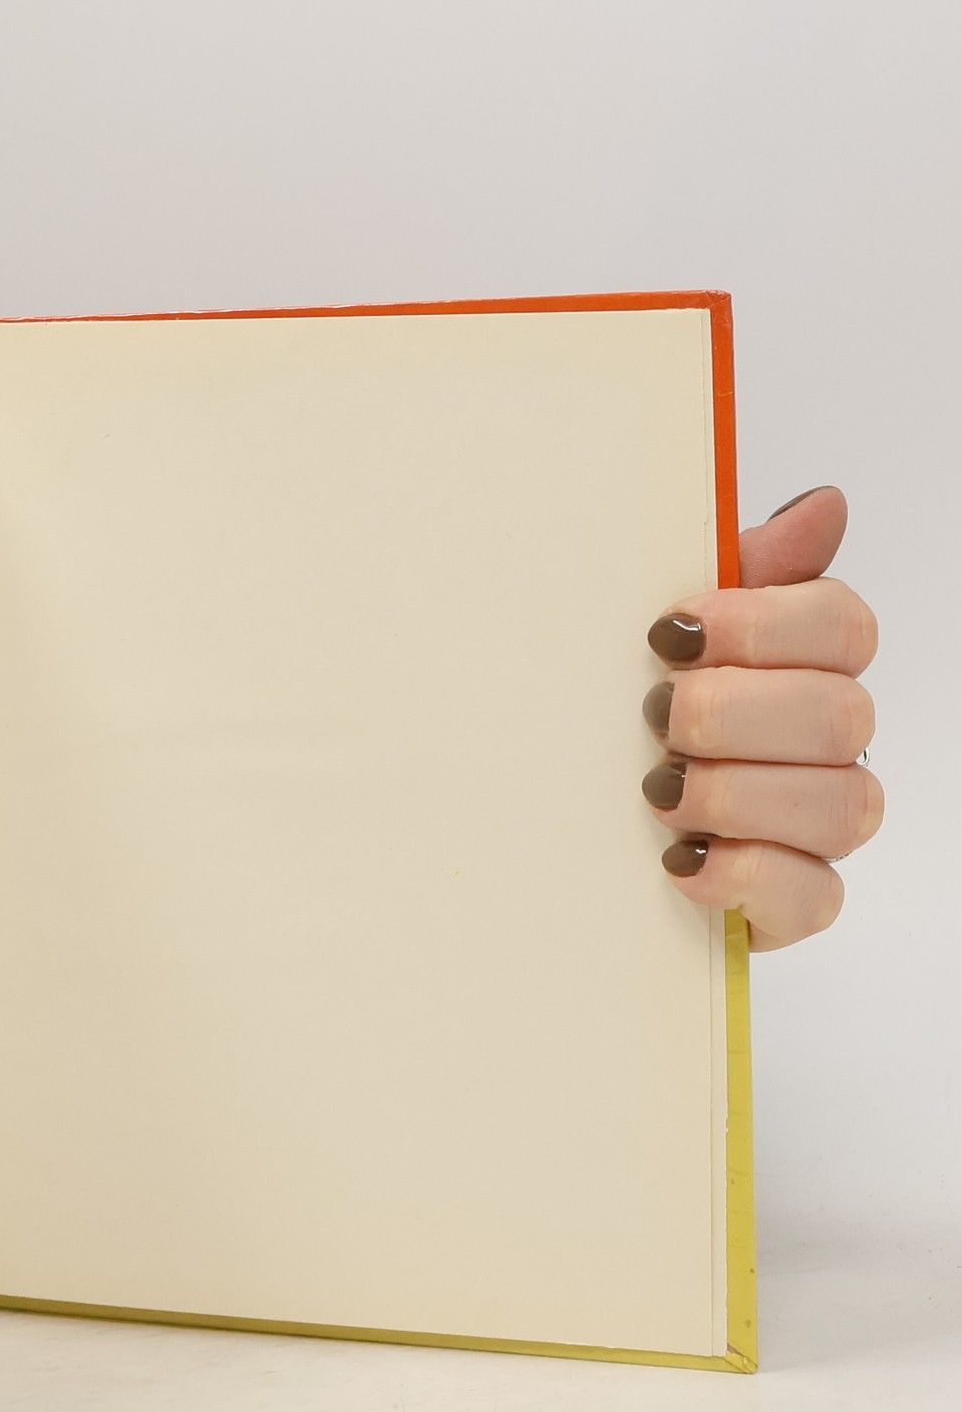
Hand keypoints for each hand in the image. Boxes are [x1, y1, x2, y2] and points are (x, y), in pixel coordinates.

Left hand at [643, 485, 881, 949]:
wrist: (566, 836)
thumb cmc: (616, 723)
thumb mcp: (653, 642)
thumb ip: (733, 574)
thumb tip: (821, 509)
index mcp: (797, 666)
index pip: (841, 625)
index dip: (765, 623)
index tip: (674, 631)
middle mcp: (820, 745)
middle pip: (842, 714)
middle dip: (737, 711)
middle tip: (656, 715)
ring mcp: (812, 827)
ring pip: (844, 805)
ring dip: (739, 793)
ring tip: (658, 791)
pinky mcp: (789, 902)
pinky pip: (813, 895)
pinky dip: (743, 875)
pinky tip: (681, 860)